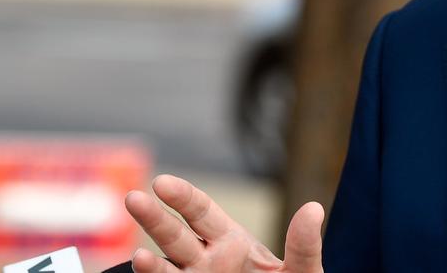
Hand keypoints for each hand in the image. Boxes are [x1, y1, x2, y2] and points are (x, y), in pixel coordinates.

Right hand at [124, 173, 324, 272]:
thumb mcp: (301, 270)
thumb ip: (304, 245)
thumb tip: (314, 208)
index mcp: (230, 241)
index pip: (200, 211)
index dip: (181, 197)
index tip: (162, 183)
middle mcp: (206, 261)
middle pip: (174, 235)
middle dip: (154, 218)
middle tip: (132, 197)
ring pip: (167, 270)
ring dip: (150, 263)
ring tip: (139, 257)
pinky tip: (146, 271)